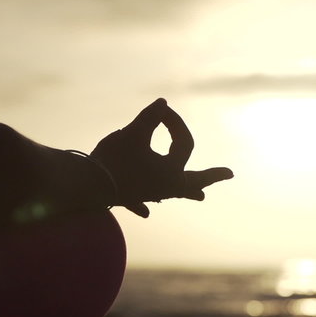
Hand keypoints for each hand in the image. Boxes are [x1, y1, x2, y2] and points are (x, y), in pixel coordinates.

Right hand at [91, 98, 233, 217]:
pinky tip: (147, 214)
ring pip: (171, 193)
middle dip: (211, 176)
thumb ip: (150, 117)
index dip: (175, 122)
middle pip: (192, 181)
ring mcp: (148, 195)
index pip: (183, 141)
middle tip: (229, 174)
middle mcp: (165, 187)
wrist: (86, 186)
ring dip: (186, 191)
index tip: (162, 110)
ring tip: (201, 196)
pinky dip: (145, 205)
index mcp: (172, 172)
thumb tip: (164, 102)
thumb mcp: (134, 133)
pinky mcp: (129, 198)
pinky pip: (142, 202)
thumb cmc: (113, 160)